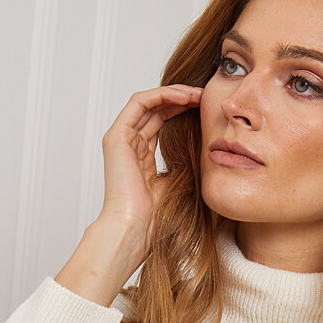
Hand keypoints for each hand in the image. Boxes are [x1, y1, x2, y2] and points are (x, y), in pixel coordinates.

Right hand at [97, 84, 202, 256]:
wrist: (135, 228)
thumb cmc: (154, 217)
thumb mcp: (177, 183)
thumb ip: (184, 163)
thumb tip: (205, 149)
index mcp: (141, 157)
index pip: (161, 123)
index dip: (182, 112)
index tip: (205, 109)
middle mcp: (129, 145)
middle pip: (156, 110)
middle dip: (181, 99)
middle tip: (204, 95)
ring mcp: (122, 139)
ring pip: (148, 102)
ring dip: (174, 94)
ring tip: (197, 93)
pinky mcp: (117, 136)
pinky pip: (140, 103)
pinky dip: (162, 95)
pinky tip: (183, 97)